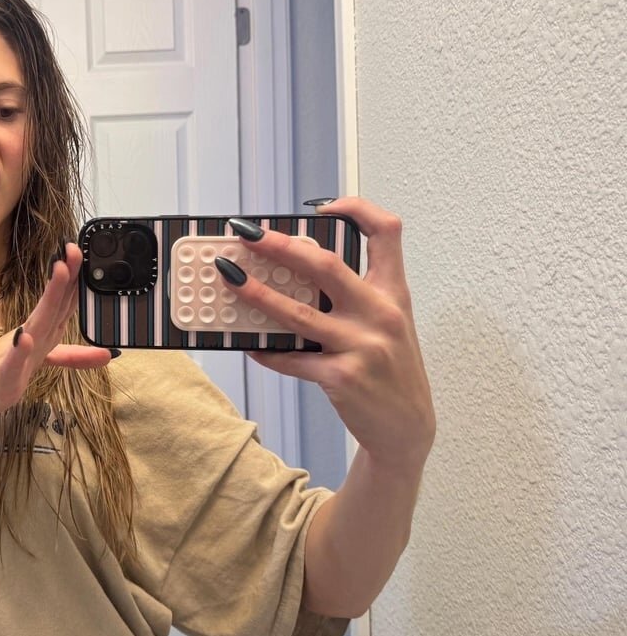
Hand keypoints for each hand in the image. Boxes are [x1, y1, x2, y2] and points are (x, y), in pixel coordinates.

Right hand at [0, 242, 113, 425]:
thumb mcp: (37, 362)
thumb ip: (70, 357)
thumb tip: (108, 354)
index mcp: (38, 335)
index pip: (61, 306)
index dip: (75, 282)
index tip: (83, 253)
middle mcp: (28, 342)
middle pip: (52, 308)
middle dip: (67, 279)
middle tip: (74, 248)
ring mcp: (13, 360)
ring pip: (35, 328)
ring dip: (49, 300)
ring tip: (60, 272)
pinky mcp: (0, 383)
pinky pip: (10, 367)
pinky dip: (18, 352)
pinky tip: (23, 337)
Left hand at [219, 198, 434, 472]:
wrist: (406, 429)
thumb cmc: (391, 370)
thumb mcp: (389, 324)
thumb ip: (356, 296)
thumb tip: (296, 273)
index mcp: (394, 293)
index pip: (387, 232)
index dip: (357, 208)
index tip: (323, 206)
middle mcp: (381, 314)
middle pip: (326, 265)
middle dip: (280, 246)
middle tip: (247, 234)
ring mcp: (362, 346)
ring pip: (298, 312)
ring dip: (257, 295)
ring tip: (229, 279)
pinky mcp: (342, 378)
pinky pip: (292, 359)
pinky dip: (267, 352)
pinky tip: (249, 346)